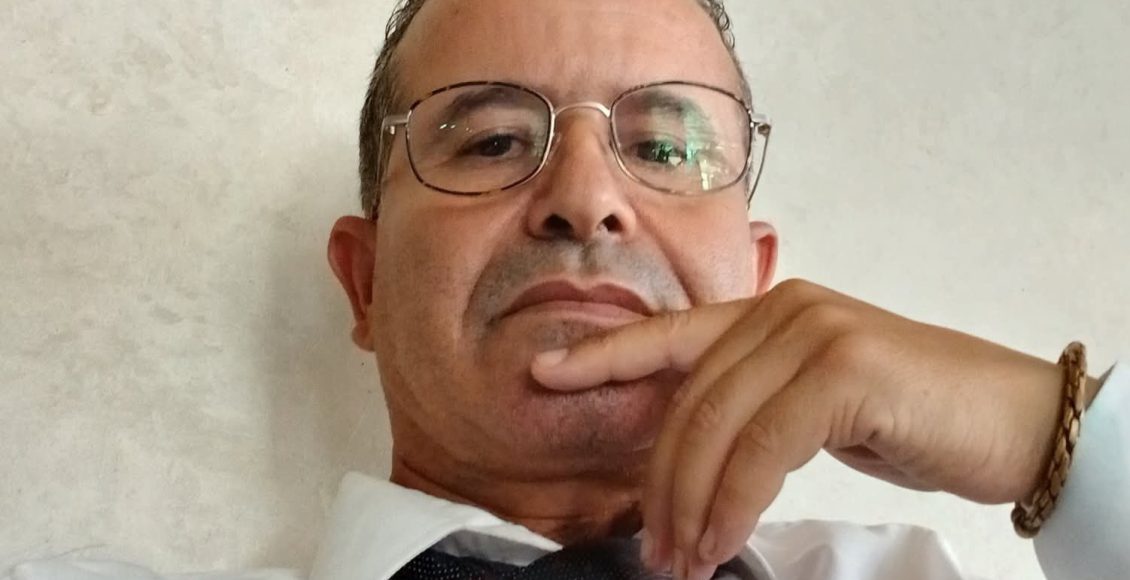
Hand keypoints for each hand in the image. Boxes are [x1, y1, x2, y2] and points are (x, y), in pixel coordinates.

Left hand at [532, 279, 1064, 579]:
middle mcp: (783, 309)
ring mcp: (812, 331)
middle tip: (655, 547)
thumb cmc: (913, 417)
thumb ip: (755, 406)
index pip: (668, 335)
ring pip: (716, 426)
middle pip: (687, 401)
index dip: (601, 354)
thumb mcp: (815, 405)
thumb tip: (693, 460)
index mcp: (768, 312)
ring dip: (692, 503)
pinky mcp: (843, 366)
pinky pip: (763, 448)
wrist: (1011, 421)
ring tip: (685, 558)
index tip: (542, 373)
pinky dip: (735, 502)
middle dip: (660, 481)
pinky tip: (725, 539)